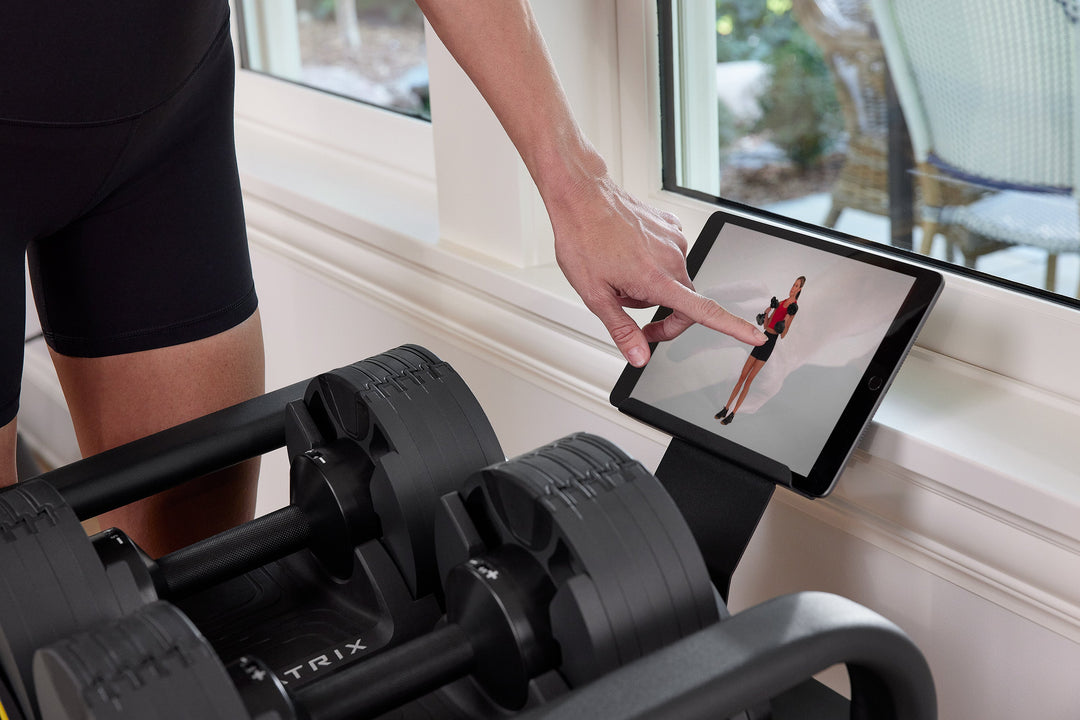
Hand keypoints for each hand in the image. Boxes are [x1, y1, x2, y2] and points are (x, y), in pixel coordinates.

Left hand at [550, 175, 765, 366]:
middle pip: (684, 302)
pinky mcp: (671, 227)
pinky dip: (652, 263)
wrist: (582, 196)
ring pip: (672, 279)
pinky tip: (629, 254)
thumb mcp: (595, 295)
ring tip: (619, 273)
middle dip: (662, 314)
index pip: (704, 311)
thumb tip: (639, 357)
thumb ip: (621, 329)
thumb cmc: (583, 240)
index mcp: (657, 279)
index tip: (757, 337)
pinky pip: (669, 256)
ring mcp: (674, 240)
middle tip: (631, 317)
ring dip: (652, 286)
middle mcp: (673, 259)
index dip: (734, 328)